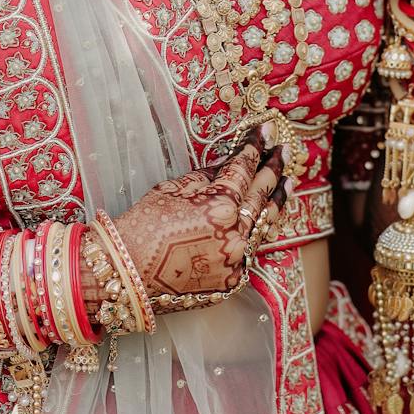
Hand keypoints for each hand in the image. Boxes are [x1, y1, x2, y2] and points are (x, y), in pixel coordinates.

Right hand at [105, 130, 289, 308]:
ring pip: (264, 224)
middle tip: (284, 151)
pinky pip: (249, 250)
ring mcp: (236, 260)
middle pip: (261, 195)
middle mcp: (235, 234)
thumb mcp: (173, 189)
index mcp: (220, 205)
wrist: (126, 272)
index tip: (265, 132)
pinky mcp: (232, 281)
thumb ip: (207, 177)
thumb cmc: (142, 225)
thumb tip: (227, 166)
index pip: (244, 169)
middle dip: (273, 169)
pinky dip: (256, 231)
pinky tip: (262, 218)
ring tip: (287, 182)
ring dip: (276, 201)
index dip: (255, 148)